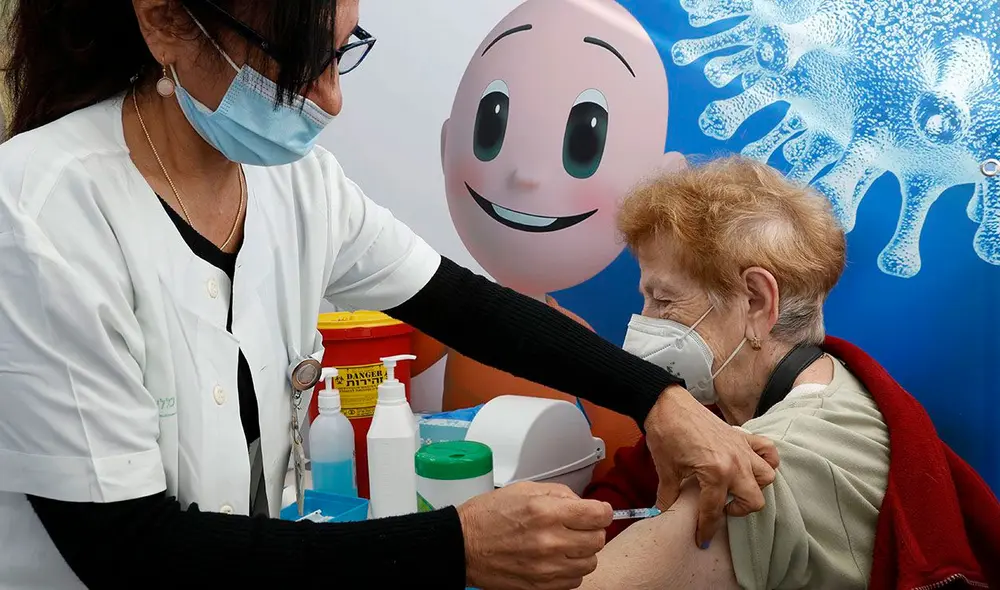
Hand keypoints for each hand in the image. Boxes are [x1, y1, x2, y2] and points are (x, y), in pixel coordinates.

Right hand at [457, 482, 612, 589]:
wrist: (462, 546)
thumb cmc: (488, 515)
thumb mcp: (524, 489)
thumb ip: (559, 493)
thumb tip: (584, 504)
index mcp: (546, 511)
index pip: (598, 515)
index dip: (601, 511)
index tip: (597, 511)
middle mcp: (549, 541)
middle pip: (598, 540)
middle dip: (592, 530)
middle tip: (578, 526)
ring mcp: (546, 568)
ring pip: (590, 563)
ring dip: (582, 552)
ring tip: (565, 544)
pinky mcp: (541, 586)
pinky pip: (574, 581)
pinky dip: (570, 570)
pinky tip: (556, 559)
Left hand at [645, 385, 779, 547]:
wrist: (666, 404)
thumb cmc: (665, 434)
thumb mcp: (666, 469)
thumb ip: (669, 495)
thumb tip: (664, 513)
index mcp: (716, 473)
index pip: (715, 511)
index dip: (707, 529)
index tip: (702, 539)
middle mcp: (736, 462)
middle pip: (754, 500)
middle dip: (737, 510)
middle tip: (719, 508)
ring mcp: (742, 448)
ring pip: (767, 477)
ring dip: (753, 487)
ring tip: (734, 488)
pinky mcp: (742, 436)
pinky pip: (769, 450)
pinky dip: (766, 460)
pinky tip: (751, 466)